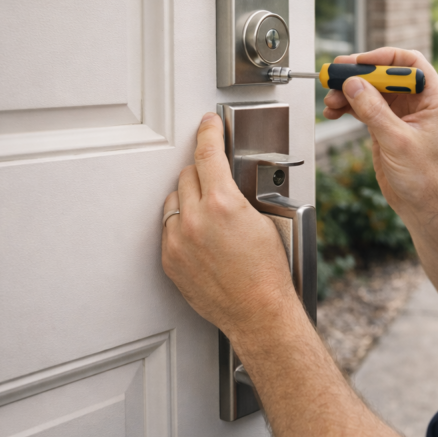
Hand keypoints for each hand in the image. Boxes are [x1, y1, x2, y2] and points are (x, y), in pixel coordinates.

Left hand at [161, 113, 297, 343]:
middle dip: (203, 174)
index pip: (208, 154)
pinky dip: (182, 226)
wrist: (258, 312)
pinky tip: (203, 239)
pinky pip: (169, 228)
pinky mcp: (169, 259)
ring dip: (189, 201)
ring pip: (174, 200)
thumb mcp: (264, 221)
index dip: (208, 133)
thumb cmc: (269, 272)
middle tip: (218, 185)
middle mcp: (196, 220)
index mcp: (223, 204)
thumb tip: (224, 182)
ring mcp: (178, 240)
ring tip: (211, 219)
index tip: (207, 124)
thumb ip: (238, 196)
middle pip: (187, 174)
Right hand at [322, 48, 437, 225]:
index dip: (383, 58)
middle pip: (386, 75)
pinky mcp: (388, 127)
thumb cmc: (428, 180)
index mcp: (435, 99)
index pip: (410, 63)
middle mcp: (420, 103)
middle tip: (334, 76)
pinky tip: (334, 111)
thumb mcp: (399, 142)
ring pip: (372, 91)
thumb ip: (375, 111)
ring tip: (330, 100)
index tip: (358, 62)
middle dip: (359, 74)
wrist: (426, 208)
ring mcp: (402, 115)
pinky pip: (366, 108)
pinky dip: (349, 107)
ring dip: (349, 92)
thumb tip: (353, 84)